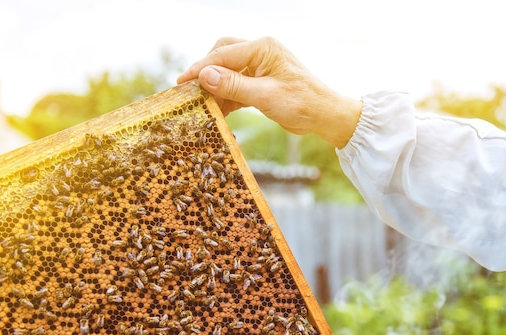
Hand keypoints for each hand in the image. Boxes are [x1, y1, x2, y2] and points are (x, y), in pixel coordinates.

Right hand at [177, 37, 361, 148]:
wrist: (324, 115)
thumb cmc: (301, 103)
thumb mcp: (265, 96)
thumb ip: (234, 85)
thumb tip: (204, 76)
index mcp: (262, 48)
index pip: (222, 55)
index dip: (200, 69)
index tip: (181, 83)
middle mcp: (260, 52)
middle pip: (222, 55)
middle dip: (205, 72)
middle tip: (188, 91)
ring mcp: (261, 66)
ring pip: (228, 71)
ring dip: (215, 87)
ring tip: (201, 104)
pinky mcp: (262, 81)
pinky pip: (237, 85)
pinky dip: (226, 97)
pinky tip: (217, 110)